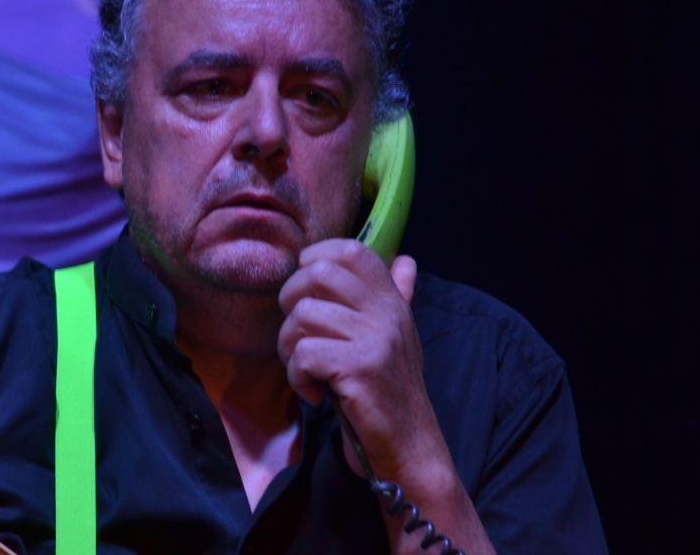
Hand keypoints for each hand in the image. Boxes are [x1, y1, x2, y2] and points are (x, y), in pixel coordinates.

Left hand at [276, 239, 434, 483]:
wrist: (409, 449)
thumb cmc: (389, 393)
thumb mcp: (398, 338)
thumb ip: (398, 296)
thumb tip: (405, 259)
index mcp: (392, 302)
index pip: (353, 250)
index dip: (317, 258)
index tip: (307, 291)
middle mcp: (387, 313)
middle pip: (318, 273)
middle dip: (291, 302)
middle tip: (299, 337)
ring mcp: (376, 339)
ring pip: (302, 315)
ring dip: (289, 349)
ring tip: (307, 373)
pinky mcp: (361, 368)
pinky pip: (304, 353)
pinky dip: (297, 377)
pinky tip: (315, 393)